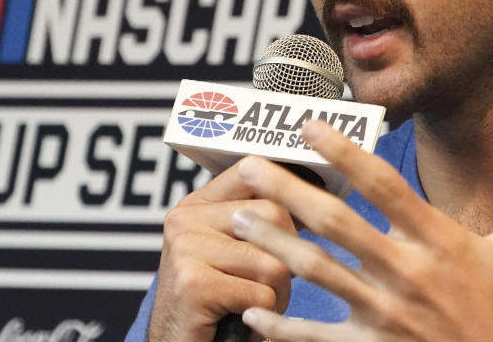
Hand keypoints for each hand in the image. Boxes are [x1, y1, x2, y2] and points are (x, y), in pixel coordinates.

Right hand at [148, 163, 295, 341]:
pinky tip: (242, 321)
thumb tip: (307, 192)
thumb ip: (253, 219)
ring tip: (253, 305)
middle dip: (286, 256)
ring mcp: (186, 249)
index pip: (251, 170)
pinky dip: (264, 317)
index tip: (305, 210)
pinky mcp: (193, 285)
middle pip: (275, 214)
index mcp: (195, 205)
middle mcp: (186, 219)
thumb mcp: (227, 251)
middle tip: (267, 285)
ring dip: (277, 294)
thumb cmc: (213, 304)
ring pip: (274, 261)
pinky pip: (261, 295)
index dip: (287, 189)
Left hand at [229, 120, 492, 340]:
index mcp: (441, 242)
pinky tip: (252, 310)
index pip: (384, 185)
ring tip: (236, 219)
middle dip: (289, 192)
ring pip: (317, 272)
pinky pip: (318, 339)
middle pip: (336, 223)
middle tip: (249, 167)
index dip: (344, 151)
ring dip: (273, 244)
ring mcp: (387, 316)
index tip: (309, 125)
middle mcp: (407, 274)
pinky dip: (282, 326)